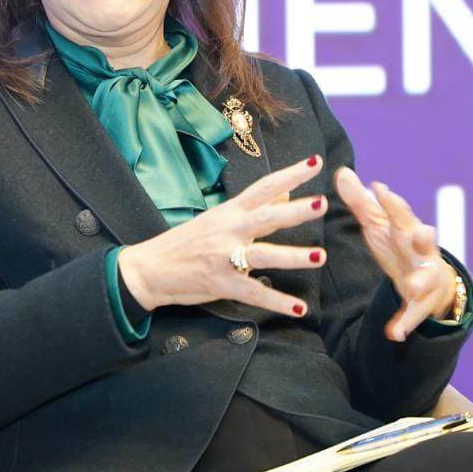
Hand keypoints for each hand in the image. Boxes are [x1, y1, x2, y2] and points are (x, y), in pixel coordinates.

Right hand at [118, 154, 328, 317]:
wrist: (150, 268)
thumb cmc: (187, 241)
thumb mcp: (219, 218)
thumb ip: (254, 207)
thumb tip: (286, 190)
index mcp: (229, 211)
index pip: (263, 187)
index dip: (290, 175)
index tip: (315, 163)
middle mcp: (228, 230)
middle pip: (266, 216)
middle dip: (294, 210)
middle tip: (322, 203)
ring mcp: (224, 258)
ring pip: (263, 254)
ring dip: (292, 256)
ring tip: (319, 256)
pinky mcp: (221, 284)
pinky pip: (254, 293)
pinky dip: (277, 302)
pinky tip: (300, 308)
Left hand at [333, 166, 456, 341]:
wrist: (432, 282)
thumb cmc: (400, 245)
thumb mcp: (379, 225)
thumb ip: (360, 202)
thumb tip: (341, 171)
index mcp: (407, 229)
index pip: (401, 212)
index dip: (392, 201)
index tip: (380, 188)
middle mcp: (421, 251)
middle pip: (425, 240)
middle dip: (425, 236)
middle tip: (426, 232)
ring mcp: (426, 276)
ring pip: (427, 278)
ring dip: (420, 282)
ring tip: (411, 288)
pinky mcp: (421, 303)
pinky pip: (413, 313)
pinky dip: (404, 323)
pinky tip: (393, 334)